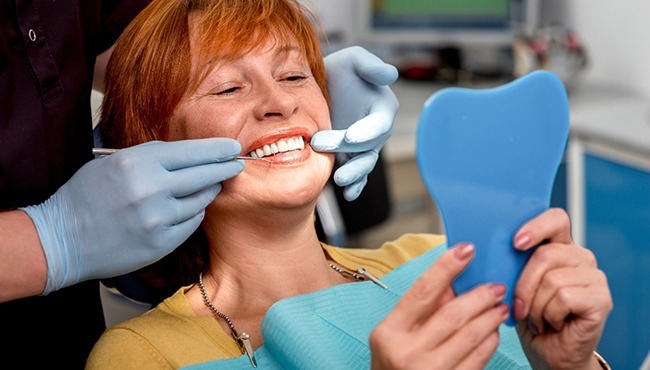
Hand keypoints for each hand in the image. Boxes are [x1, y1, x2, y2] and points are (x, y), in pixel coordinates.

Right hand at [21, 138, 243, 294]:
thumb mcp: (113, 163)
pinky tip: (188, 208)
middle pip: (204, 175)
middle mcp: (151, 189)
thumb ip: (151, 157)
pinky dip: (193, 213)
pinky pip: (191, 222)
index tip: (232, 147)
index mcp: (137, 163)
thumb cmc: (85, 197)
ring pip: (201, 200)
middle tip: (237, 163)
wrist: (61, 240)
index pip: (191, 152)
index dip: (216, 149)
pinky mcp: (161, 242)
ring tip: (210, 185)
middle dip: (225, 168)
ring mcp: (158, 218)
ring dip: (208, 191)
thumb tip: (189, 155)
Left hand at [311, 46, 398, 200]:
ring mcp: (364, 146)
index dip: (367, 131)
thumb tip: (390, 74)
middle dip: (347, 150)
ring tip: (339, 180)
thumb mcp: (354, 59)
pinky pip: (357, 174)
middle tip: (320, 144)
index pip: (379, 123)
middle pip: (368, 146)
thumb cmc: (342, 70)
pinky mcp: (351, 157)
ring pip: (364, 164)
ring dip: (354, 174)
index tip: (351, 136)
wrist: (321, 86)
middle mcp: (376, 130)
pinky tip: (348, 194)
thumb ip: (371, 66)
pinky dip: (355, 186)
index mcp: (382, 107)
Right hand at [370, 243, 509, 368]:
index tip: (466, 250)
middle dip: (479, 296)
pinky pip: (478, 359)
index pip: (422, 291)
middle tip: (495, 286)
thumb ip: (420, 308)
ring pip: (470, 336)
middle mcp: (407, 353)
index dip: (446, 267)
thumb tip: (451, 280)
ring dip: (490, 317)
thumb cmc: (393, 366)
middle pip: (452, 314)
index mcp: (389, 333)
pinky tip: (492, 331)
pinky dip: (489, 341)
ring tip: (499, 307)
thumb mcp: (394, 335)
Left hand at [512, 208, 612, 368]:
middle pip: (545, 254)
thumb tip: (488, 249)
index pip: (555, 219)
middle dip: (523, 284)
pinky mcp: (600, 299)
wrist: (548, 354)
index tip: (516, 243)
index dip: (536, 226)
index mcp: (559, 247)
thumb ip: (511, 263)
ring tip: (538, 318)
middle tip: (518, 306)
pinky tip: (552, 323)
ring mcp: (594, 277)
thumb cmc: (530, 318)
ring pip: (552, 279)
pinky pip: (563, 298)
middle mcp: (580, 258)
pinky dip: (549, 315)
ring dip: (535, 305)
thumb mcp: (514, 285)